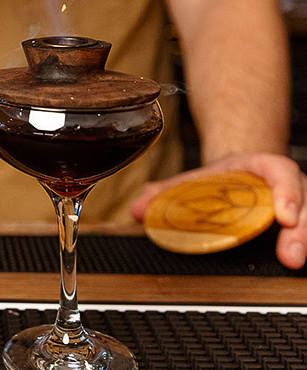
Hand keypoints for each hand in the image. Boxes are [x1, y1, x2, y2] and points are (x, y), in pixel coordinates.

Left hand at [130, 153, 306, 268]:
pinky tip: (291, 262)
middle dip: (300, 230)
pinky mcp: (298, 225)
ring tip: (291, 261)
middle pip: (304, 202)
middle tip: (289, 256)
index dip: (286, 192)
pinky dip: (300, 245)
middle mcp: (287, 185)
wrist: (239, 174)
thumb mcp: (195, 181)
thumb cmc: (222, 179)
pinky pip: (303, 233)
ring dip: (302, 242)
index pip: (281, 171)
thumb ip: (165, 193)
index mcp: (261, 167)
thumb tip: (138, 209)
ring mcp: (297, 205)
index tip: (284, 216)